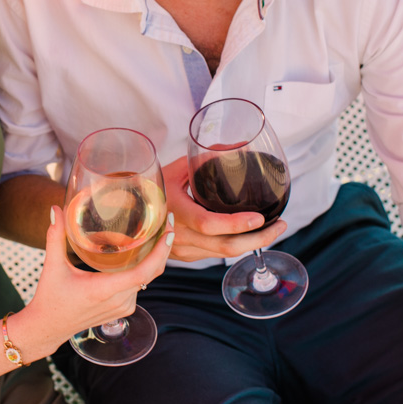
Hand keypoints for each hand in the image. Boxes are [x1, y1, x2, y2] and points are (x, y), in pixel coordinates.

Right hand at [19, 205, 173, 356]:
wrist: (48, 327)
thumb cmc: (50, 298)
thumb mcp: (52, 267)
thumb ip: (55, 237)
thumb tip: (56, 210)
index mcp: (104, 290)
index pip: (142, 273)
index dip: (159, 253)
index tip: (168, 233)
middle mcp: (119, 301)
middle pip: (151, 274)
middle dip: (164, 249)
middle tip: (168, 224)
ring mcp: (123, 307)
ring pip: (147, 280)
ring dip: (155, 259)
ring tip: (157, 234)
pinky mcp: (124, 309)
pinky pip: (140, 286)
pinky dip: (145, 270)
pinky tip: (143, 254)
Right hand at [161, 157, 285, 261]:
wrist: (122, 215)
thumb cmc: (149, 187)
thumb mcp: (173, 170)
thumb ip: (202, 160)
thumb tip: (235, 147)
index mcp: (174, 212)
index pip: (209, 224)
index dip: (236, 224)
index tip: (260, 217)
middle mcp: (178, 237)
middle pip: (225, 247)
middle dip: (259, 239)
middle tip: (279, 224)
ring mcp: (181, 250)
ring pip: (222, 255)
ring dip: (251, 244)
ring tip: (272, 228)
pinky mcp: (185, 256)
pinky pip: (214, 254)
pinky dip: (235, 245)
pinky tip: (248, 234)